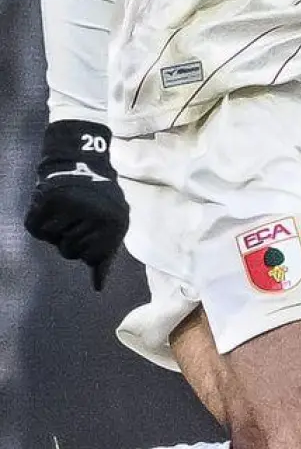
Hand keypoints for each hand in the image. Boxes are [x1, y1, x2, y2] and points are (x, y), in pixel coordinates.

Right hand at [24, 120, 129, 289]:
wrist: (84, 161)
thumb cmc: (100, 200)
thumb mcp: (111, 225)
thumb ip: (105, 255)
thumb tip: (98, 287)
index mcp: (117, 224)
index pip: (90, 258)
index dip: (85, 249)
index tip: (90, 230)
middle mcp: (98, 216)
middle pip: (68, 251)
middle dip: (69, 238)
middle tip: (76, 217)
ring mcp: (75, 207)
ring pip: (51, 239)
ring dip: (54, 228)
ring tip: (66, 210)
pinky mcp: (52, 198)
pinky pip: (36, 228)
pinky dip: (38, 220)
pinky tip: (49, 207)